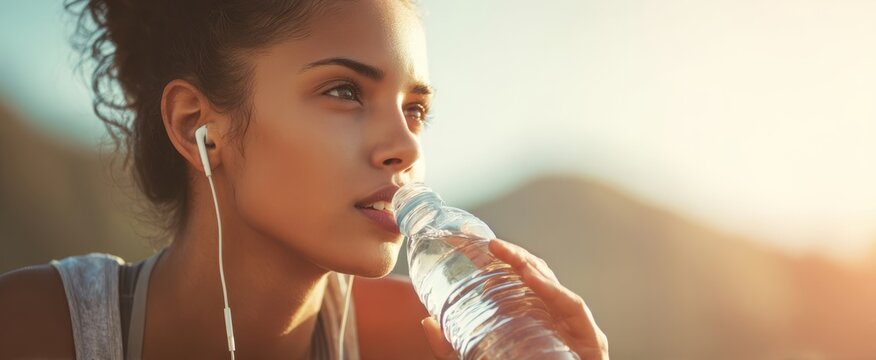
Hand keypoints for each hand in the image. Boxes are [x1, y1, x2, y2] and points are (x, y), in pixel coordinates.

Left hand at [420, 238, 608, 359]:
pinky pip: (571, 306)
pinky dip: (552, 289)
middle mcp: (556, 316)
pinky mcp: (590, 338)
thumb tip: (427, 321)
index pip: (522, 277)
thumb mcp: (479, 359)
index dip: (503, 256)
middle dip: (514, 254)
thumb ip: (454, 347)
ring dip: (528, 263)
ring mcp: (574, 326)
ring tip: (503, 251)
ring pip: (552, 284)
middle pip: (537, 275)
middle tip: (487, 243)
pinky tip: (530, 277)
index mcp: (536, 316)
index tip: (477, 242)